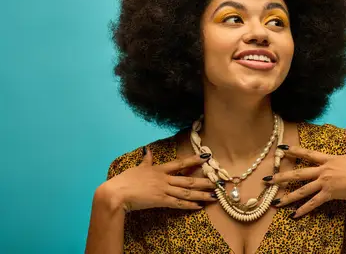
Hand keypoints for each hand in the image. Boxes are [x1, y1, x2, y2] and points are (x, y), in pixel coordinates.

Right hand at [97, 148, 216, 212]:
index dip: (194, 160)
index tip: (206, 157)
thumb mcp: (137, 167)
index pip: (180, 163)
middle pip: (188, 180)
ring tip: (213, 196)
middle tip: (218, 182)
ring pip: (186, 192)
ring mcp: (163, 190)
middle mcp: (164, 179)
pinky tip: (198, 206)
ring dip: (201, 194)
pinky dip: (189, 205)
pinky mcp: (160, 201)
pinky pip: (178, 203)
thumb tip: (148, 150)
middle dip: (204, 181)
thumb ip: (146, 160)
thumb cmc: (125, 180)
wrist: (117, 193)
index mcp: (159, 169)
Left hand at [264, 121, 345, 217]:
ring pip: (302, 190)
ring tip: (274, 202)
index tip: (280, 149)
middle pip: (298, 174)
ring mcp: (325, 183)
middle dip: (281, 177)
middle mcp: (323, 171)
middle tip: (266, 180)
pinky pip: (313, 203)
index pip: (308, 154)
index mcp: (329, 160)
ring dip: (288, 196)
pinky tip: (293, 215)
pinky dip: (303, 210)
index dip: (294, 151)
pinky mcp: (329, 194)